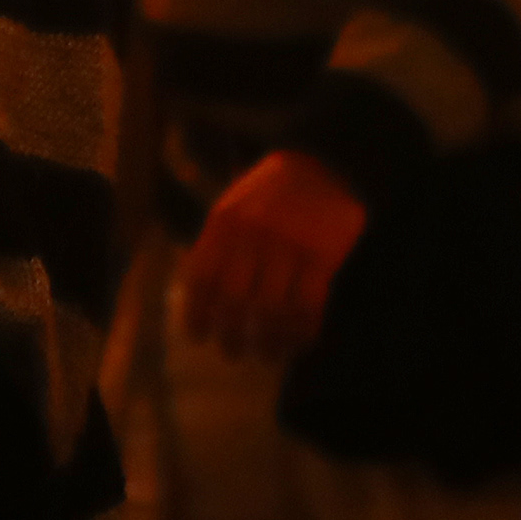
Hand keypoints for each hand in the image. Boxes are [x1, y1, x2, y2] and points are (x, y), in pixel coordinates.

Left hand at [180, 149, 369, 362]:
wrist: (324, 165)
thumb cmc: (269, 192)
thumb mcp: (232, 206)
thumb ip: (215, 244)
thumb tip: (198, 296)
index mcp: (223, 222)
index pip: (202, 277)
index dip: (196, 312)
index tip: (198, 336)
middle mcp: (252, 235)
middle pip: (234, 300)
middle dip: (230, 334)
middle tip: (231, 354)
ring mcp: (288, 246)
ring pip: (272, 310)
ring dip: (267, 340)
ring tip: (266, 354)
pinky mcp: (322, 256)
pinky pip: (309, 306)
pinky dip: (302, 331)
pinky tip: (298, 343)